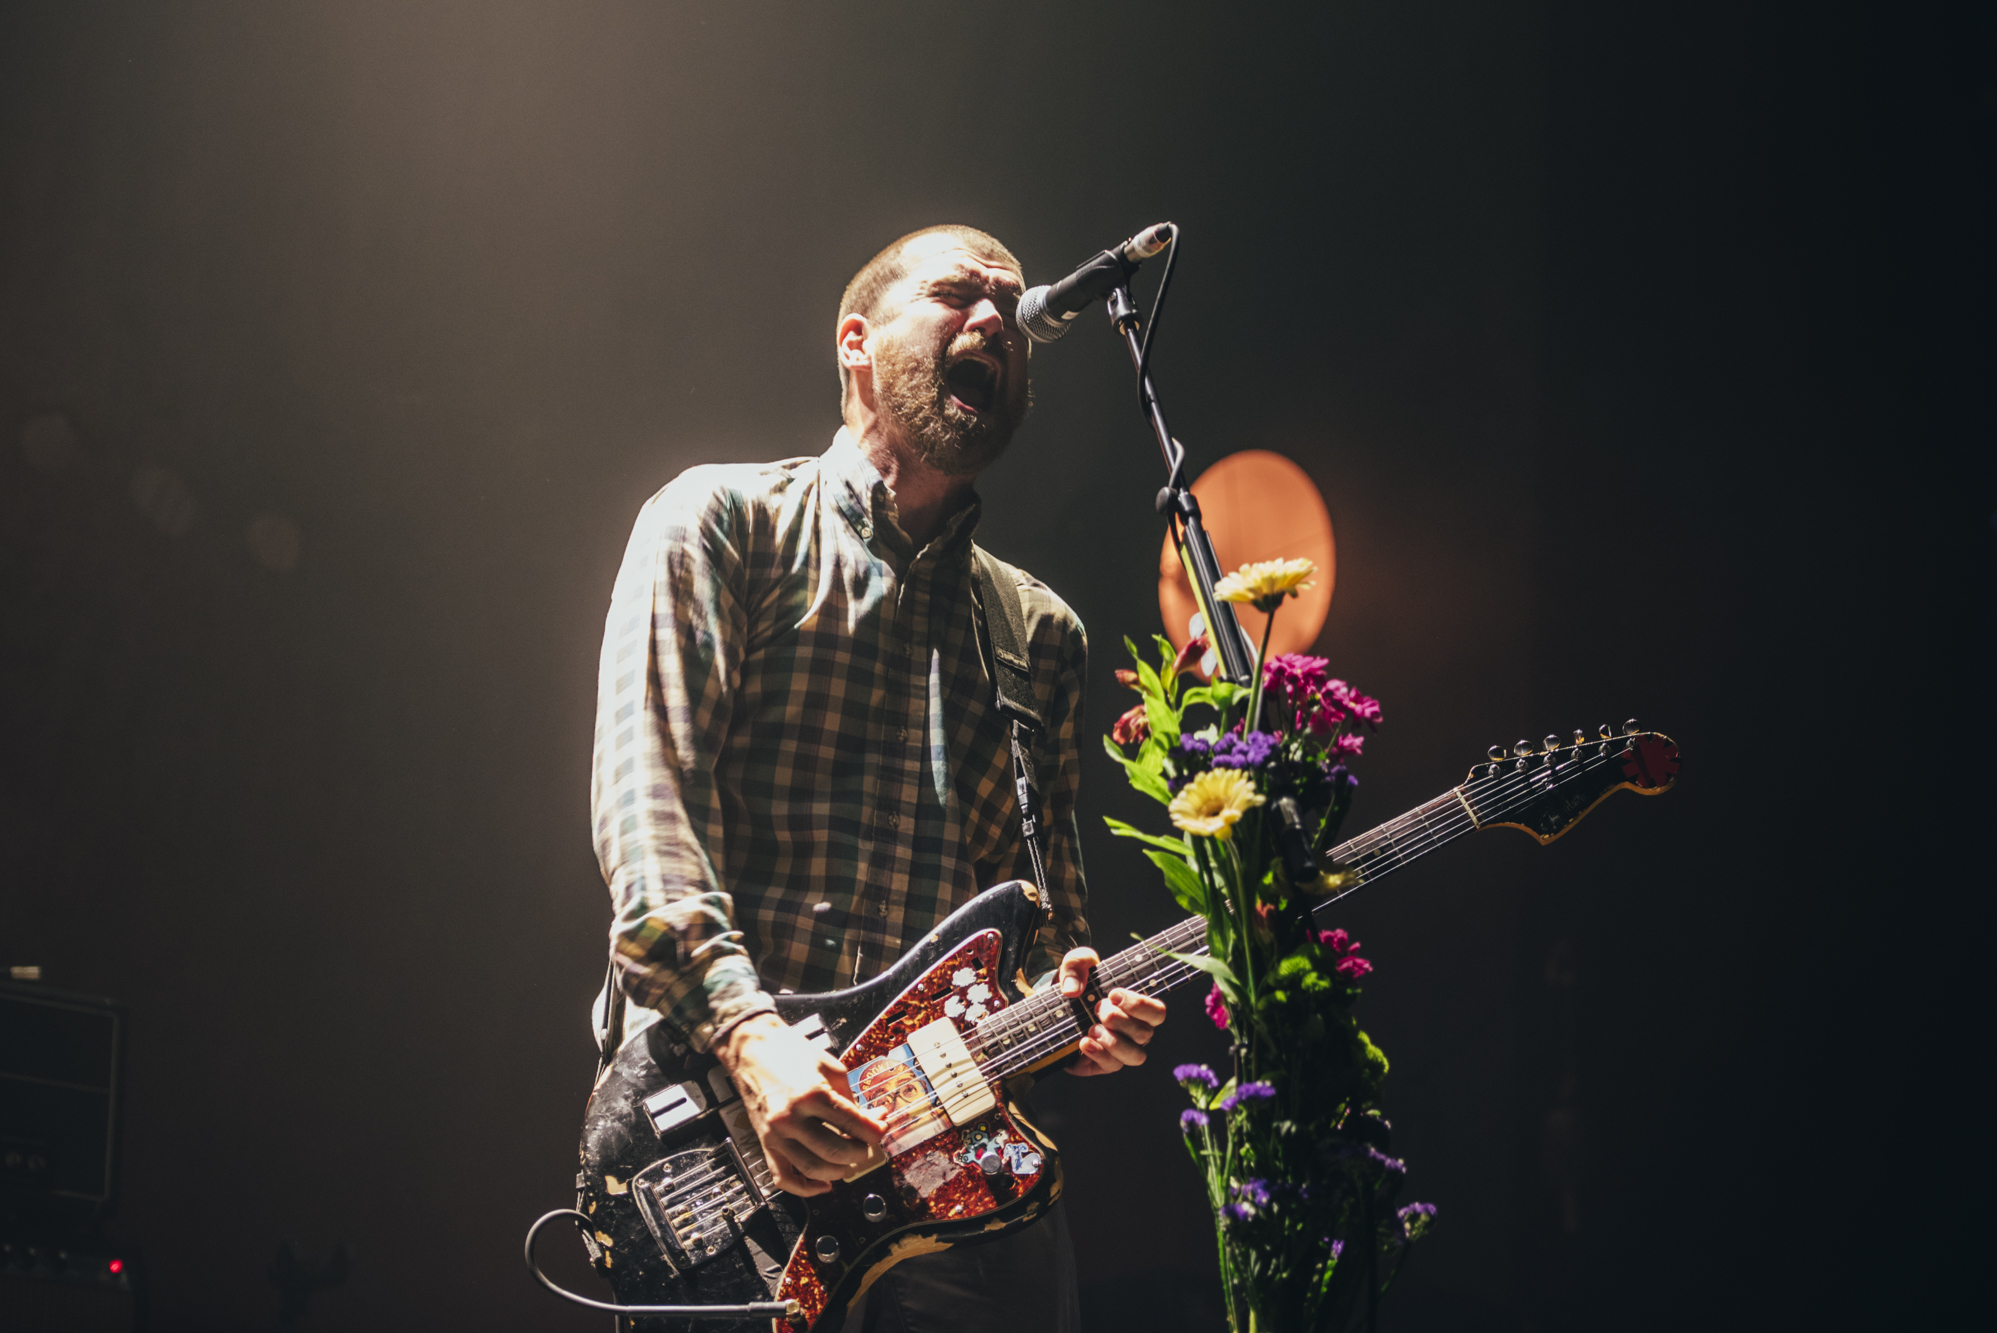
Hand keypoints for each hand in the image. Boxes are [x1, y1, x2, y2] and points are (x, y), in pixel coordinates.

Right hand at [715, 1013, 885, 1195]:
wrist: (751, 1048)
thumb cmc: (791, 1052)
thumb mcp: (830, 1067)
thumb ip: (851, 1098)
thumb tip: (873, 1120)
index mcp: (813, 1094)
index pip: (853, 1125)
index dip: (875, 1131)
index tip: (881, 1129)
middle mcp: (792, 1117)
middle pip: (837, 1152)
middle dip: (861, 1152)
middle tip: (867, 1144)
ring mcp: (776, 1134)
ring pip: (814, 1169)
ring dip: (839, 1171)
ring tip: (849, 1160)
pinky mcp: (765, 1143)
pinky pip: (784, 1178)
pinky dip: (805, 1188)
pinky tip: (823, 1184)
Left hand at [1057, 947, 1167, 1075]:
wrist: (1056, 1010)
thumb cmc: (1076, 986)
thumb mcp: (1074, 966)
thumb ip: (1076, 964)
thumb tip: (1072, 989)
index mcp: (1137, 1009)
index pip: (1157, 1012)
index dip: (1140, 1005)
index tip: (1113, 994)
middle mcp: (1135, 1032)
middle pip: (1145, 1033)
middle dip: (1119, 1020)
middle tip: (1097, 1009)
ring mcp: (1122, 1050)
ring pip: (1135, 1056)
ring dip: (1114, 1042)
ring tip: (1091, 1029)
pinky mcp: (1104, 1064)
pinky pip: (1112, 1065)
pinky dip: (1099, 1054)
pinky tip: (1084, 1042)